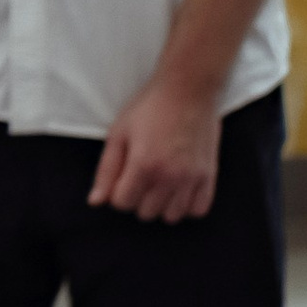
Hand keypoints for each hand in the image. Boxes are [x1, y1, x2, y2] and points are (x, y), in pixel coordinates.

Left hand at [89, 74, 222, 220]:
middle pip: (146, 213)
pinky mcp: (209, 176)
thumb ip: (106, 170)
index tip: (123, 175)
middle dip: (137, 198)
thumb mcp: (119, 133)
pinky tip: (178, 189)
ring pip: (171, 216)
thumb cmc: (150, 108)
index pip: (122, 204)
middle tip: (140, 176)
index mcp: (143, 166)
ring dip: (161, 205)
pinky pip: (198, 210)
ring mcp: (192, 178)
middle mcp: (169, 177)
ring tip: (159, 183)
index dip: (117, 191)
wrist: (189, 90)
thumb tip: (96, 202)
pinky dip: (186, 205)